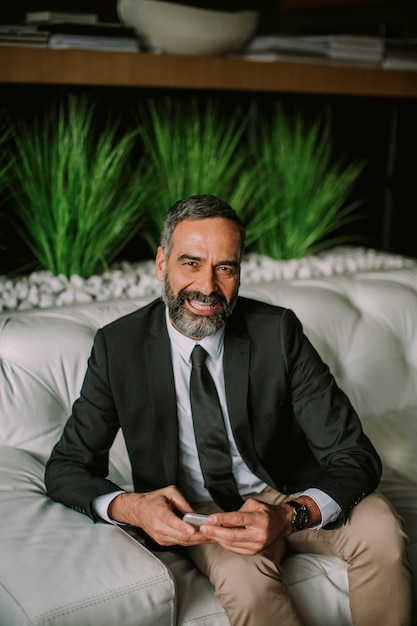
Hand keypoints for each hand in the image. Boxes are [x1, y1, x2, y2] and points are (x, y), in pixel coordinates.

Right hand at [108, 485, 210, 546]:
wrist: (138, 511)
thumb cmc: (153, 500)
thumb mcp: (169, 492)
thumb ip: (182, 502)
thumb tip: (195, 514)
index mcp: (158, 512)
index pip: (172, 522)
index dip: (183, 527)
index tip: (193, 529)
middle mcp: (158, 527)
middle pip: (180, 536)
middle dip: (198, 536)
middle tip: (212, 534)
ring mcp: (160, 536)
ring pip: (182, 542)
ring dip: (197, 540)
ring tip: (211, 537)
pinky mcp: (162, 542)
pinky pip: (179, 543)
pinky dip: (190, 541)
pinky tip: (200, 538)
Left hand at [199, 495, 320, 555]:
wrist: (281, 524)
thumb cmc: (265, 511)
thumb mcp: (253, 505)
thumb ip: (238, 512)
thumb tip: (222, 521)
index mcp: (260, 520)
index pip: (238, 519)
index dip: (222, 519)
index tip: (210, 518)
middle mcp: (259, 535)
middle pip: (232, 536)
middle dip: (215, 532)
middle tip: (203, 528)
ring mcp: (257, 546)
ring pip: (232, 544)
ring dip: (217, 539)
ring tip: (206, 532)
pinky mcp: (254, 552)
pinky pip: (235, 549)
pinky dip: (224, 544)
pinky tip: (217, 538)